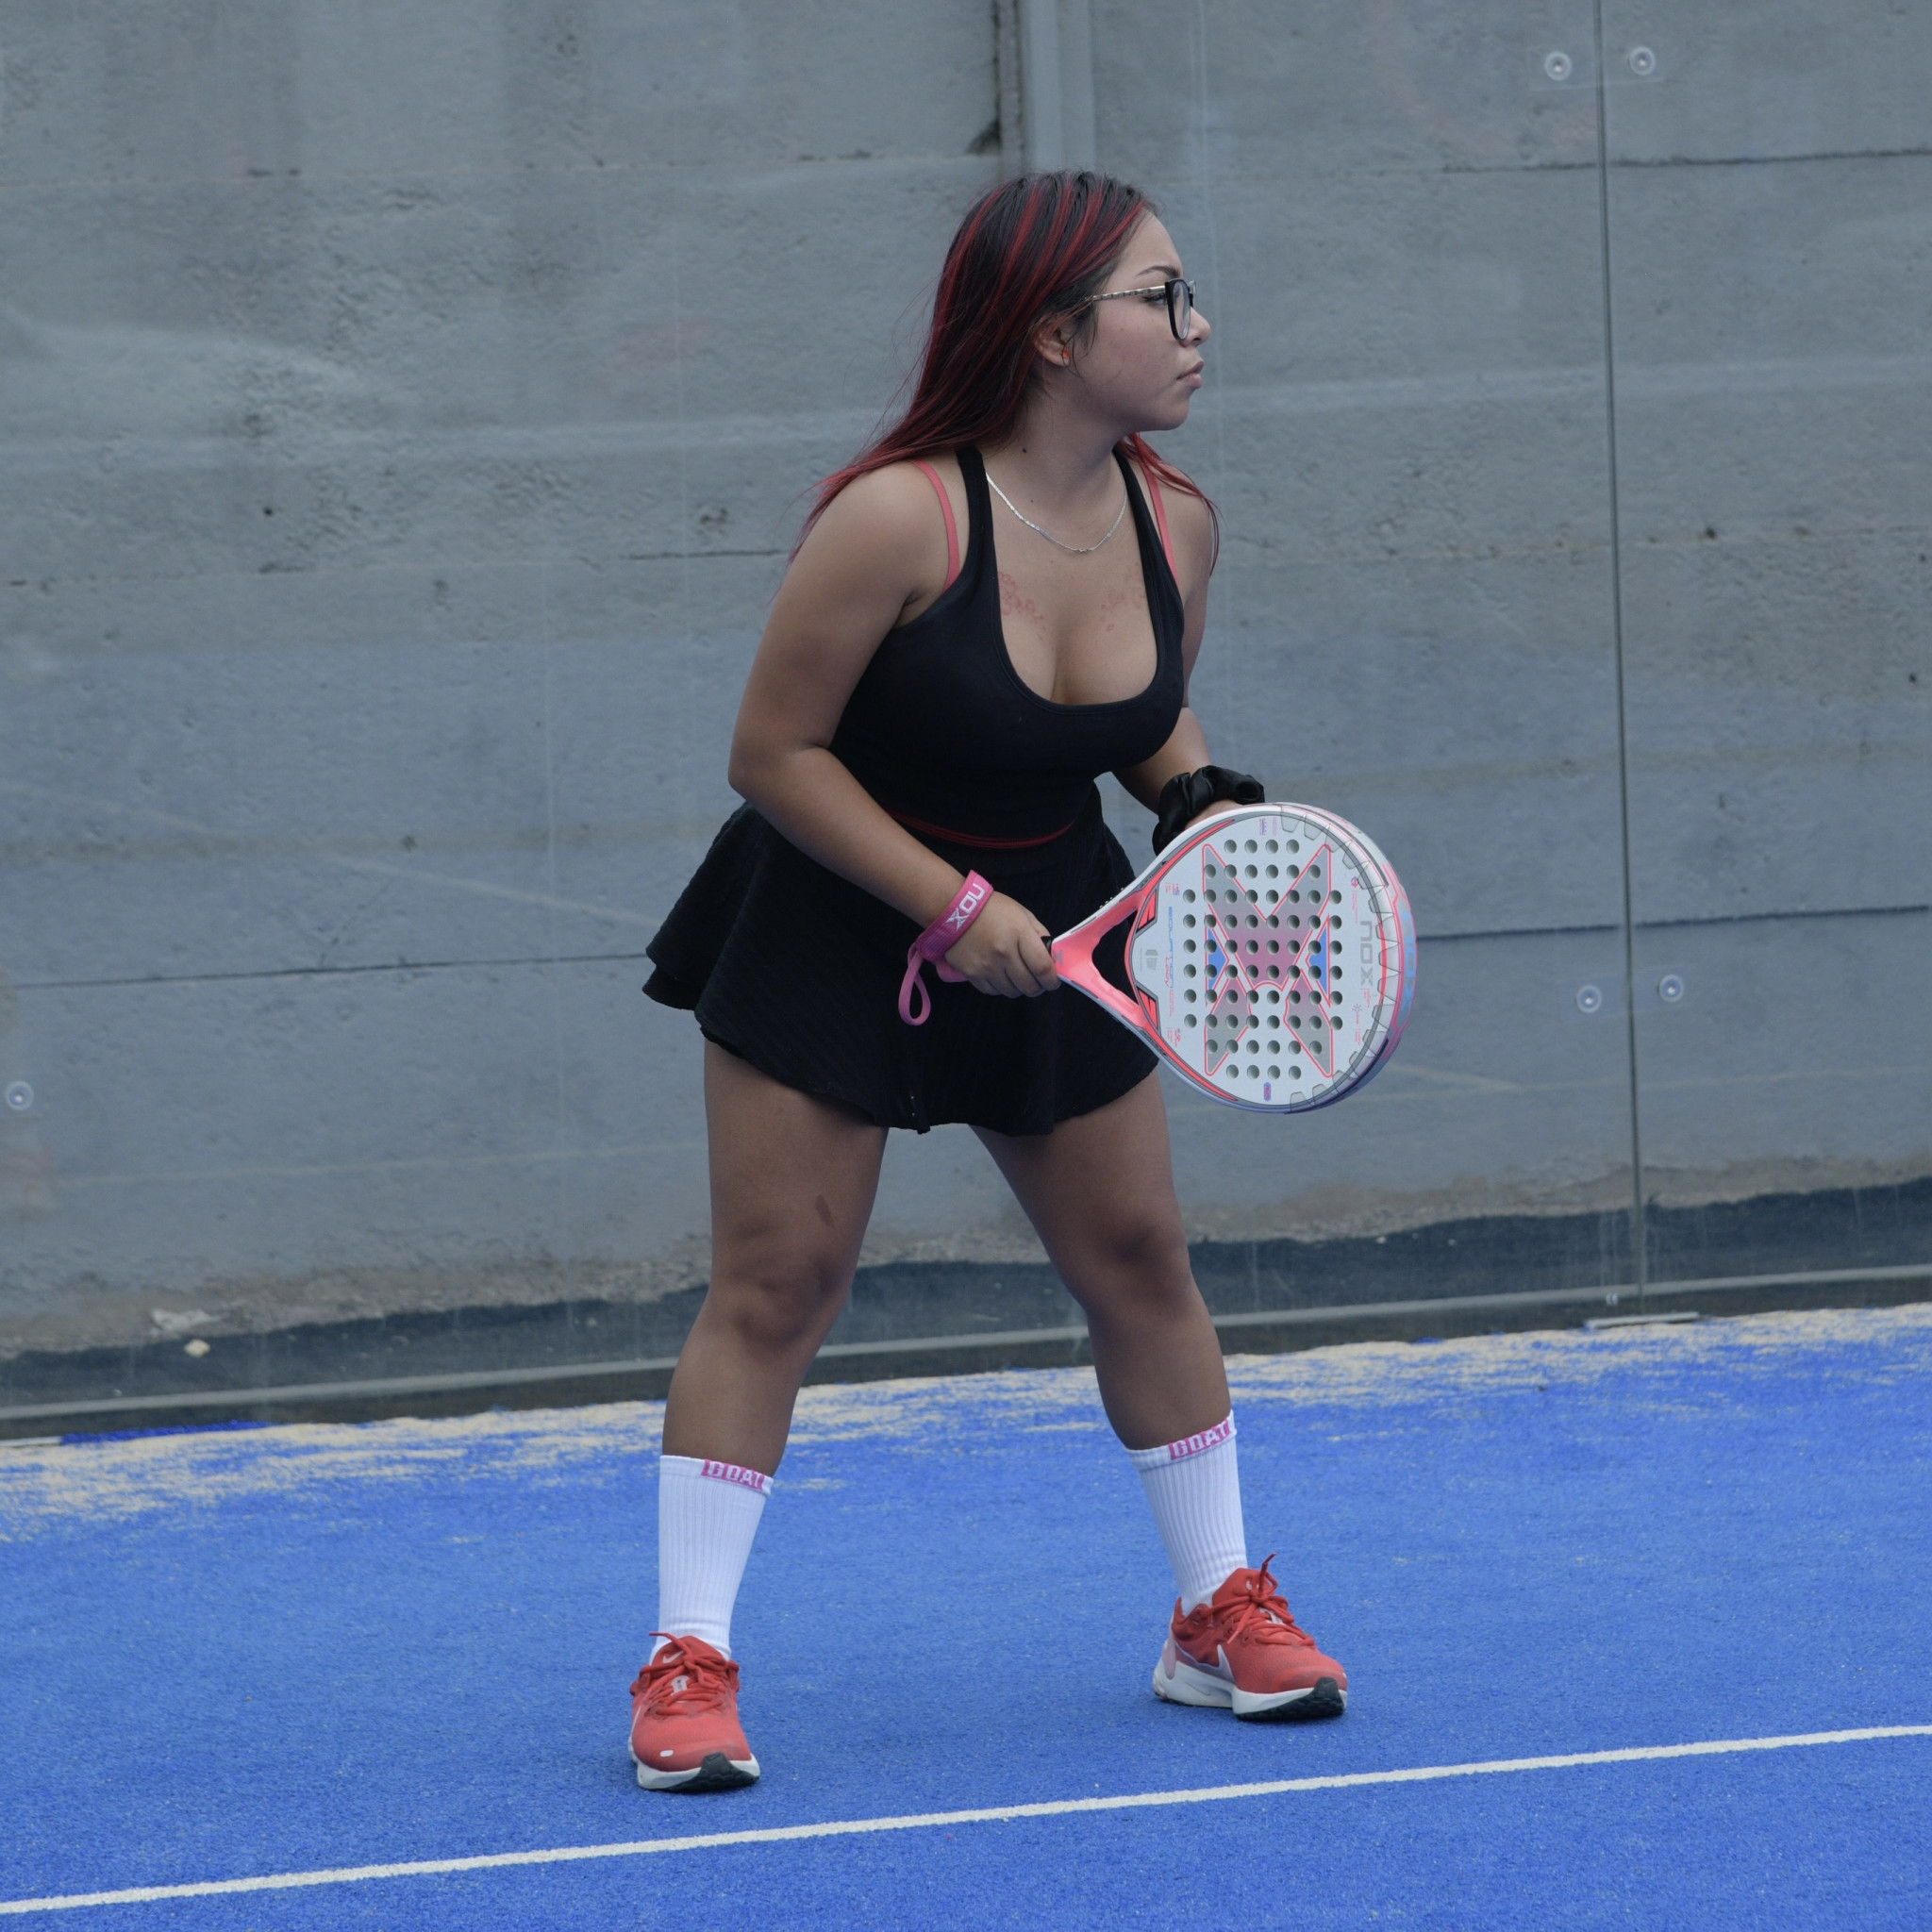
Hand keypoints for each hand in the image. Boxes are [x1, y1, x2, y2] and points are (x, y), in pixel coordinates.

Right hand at [941, 892, 1058, 997]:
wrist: (954, 909)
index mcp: (1020, 934)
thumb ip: (1039, 934)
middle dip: (1038, 987)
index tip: (1053, 982)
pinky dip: (1000, 987)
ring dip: (1018, 987)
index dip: (1052, 981)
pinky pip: (993, 991)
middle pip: (1029, 986)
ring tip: (1017, 976)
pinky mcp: (972, 974)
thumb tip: (1051, 956)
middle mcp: (1004, 954)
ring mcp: (987, 966)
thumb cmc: (992, 909)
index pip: (1043, 968)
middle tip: (1036, 981)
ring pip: (1012, 992)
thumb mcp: (1022, 914)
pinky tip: (1000, 976)